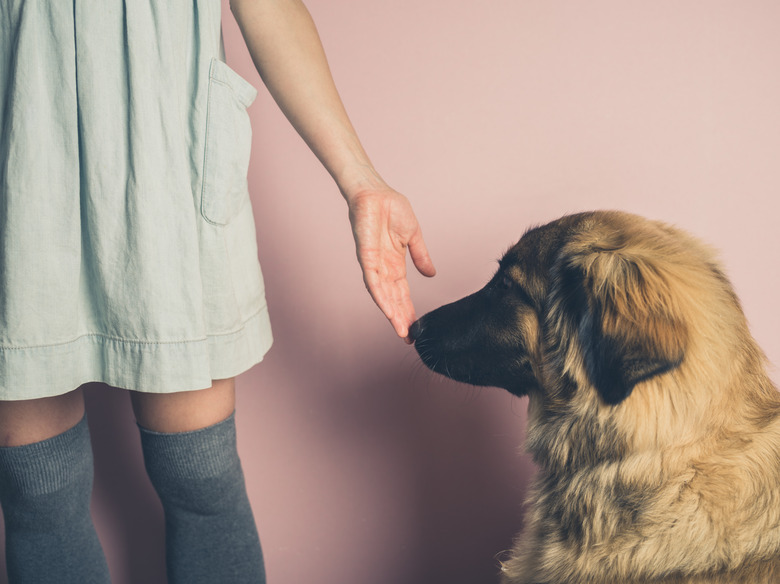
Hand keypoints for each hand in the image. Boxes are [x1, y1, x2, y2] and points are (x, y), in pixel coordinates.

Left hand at [347, 188, 435, 340]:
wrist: (375, 191)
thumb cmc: (392, 208)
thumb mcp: (414, 235)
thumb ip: (421, 256)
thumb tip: (432, 275)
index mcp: (395, 264)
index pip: (402, 293)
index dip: (408, 310)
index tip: (415, 328)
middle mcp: (383, 268)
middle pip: (393, 299)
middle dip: (400, 319)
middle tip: (408, 339)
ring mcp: (374, 263)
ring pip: (382, 295)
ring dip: (391, 313)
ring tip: (401, 331)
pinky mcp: (366, 256)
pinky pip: (372, 280)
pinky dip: (380, 296)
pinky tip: (387, 310)